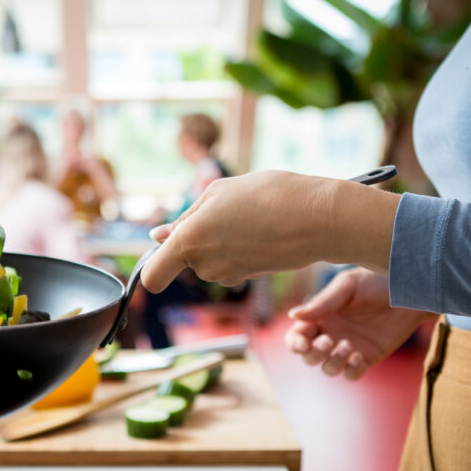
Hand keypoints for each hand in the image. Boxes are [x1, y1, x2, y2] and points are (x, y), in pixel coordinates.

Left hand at [141, 171, 398, 292]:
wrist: (319, 218)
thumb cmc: (269, 195)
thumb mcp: (219, 192)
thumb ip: (185, 218)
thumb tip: (159, 237)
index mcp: (189, 241)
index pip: (152, 278)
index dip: (152, 267)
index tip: (161, 252)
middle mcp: (203, 265)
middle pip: (185, 258)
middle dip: (197, 238)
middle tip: (227, 211)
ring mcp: (226, 275)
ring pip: (209, 259)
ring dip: (221, 240)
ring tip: (248, 217)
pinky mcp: (247, 277)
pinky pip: (230, 262)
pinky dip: (239, 248)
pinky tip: (261, 230)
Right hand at [285, 267, 436, 378]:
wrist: (409, 292)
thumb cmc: (376, 282)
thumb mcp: (347, 287)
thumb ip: (321, 303)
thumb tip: (292, 316)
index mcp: (320, 318)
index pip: (296, 337)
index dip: (295, 343)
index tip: (303, 342)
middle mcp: (331, 335)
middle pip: (308, 357)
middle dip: (314, 353)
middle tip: (329, 340)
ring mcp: (349, 348)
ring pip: (328, 369)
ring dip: (333, 362)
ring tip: (349, 346)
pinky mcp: (368, 358)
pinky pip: (352, 374)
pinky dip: (352, 370)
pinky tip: (360, 356)